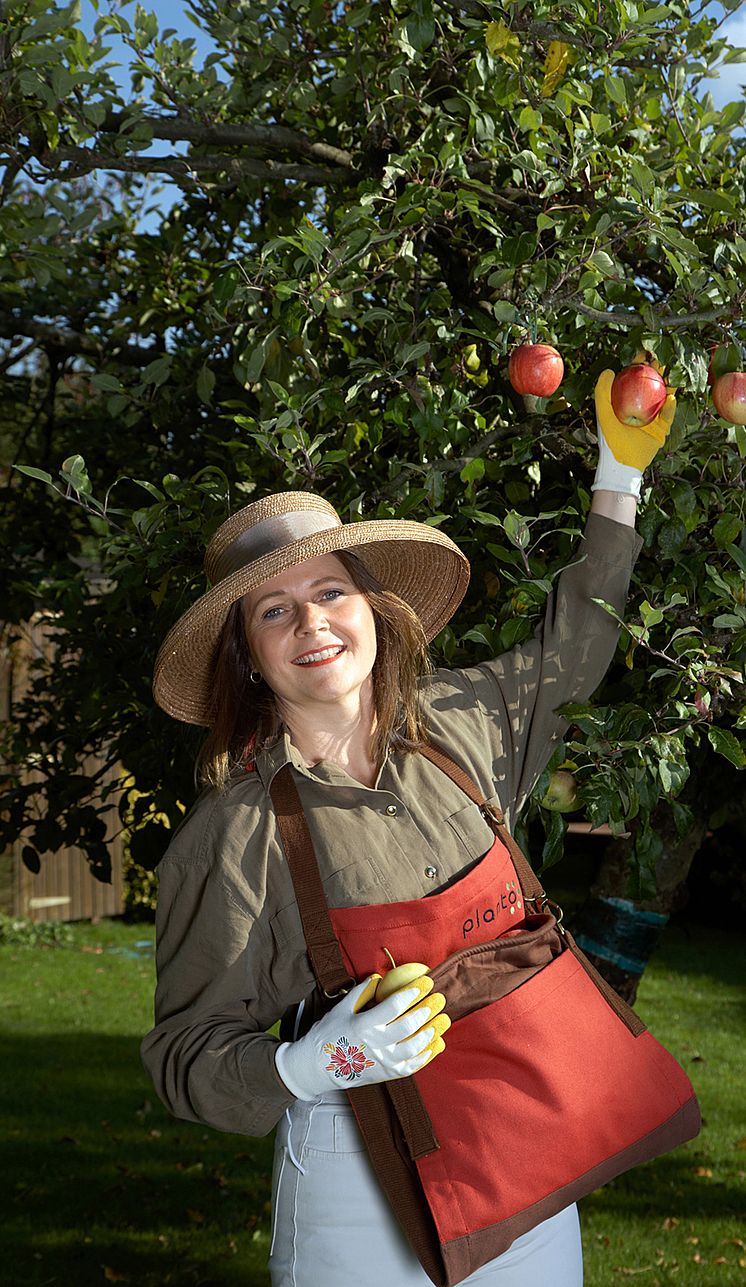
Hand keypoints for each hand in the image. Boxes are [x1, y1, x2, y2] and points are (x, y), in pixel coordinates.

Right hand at [274, 974, 449, 1099]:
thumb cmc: (330, 1034)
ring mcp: (383, 1062)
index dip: (412, 992)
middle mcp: (375, 1045)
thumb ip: (361, 992)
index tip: (424, 982)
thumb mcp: (341, 1009)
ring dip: (432, 1032)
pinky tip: (437, 1042)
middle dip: (427, 1009)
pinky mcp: (388, 1074)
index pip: (394, 1006)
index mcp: (363, 1026)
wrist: (319, 1067)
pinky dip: (428, 1054)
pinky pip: (413, 1065)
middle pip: (409, 1026)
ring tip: (443, 1019)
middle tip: (439, 997)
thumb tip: (379, 977)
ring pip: (415, 1047)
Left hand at [592, 368, 675, 496]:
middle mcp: (641, 406)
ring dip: (669, 385)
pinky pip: (669, 415)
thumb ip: (602, 392)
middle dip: (657, 371)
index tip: (644, 351)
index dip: (639, 364)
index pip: (635, 378)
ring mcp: (653, 417)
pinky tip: (671, 398)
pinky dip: (671, 407)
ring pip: (664, 397)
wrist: (621, 463)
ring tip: (670, 375)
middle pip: (652, 384)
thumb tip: (610, 371)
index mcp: (627, 400)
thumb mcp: (603, 412)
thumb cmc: (610, 437)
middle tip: (660, 360)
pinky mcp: (662, 429)